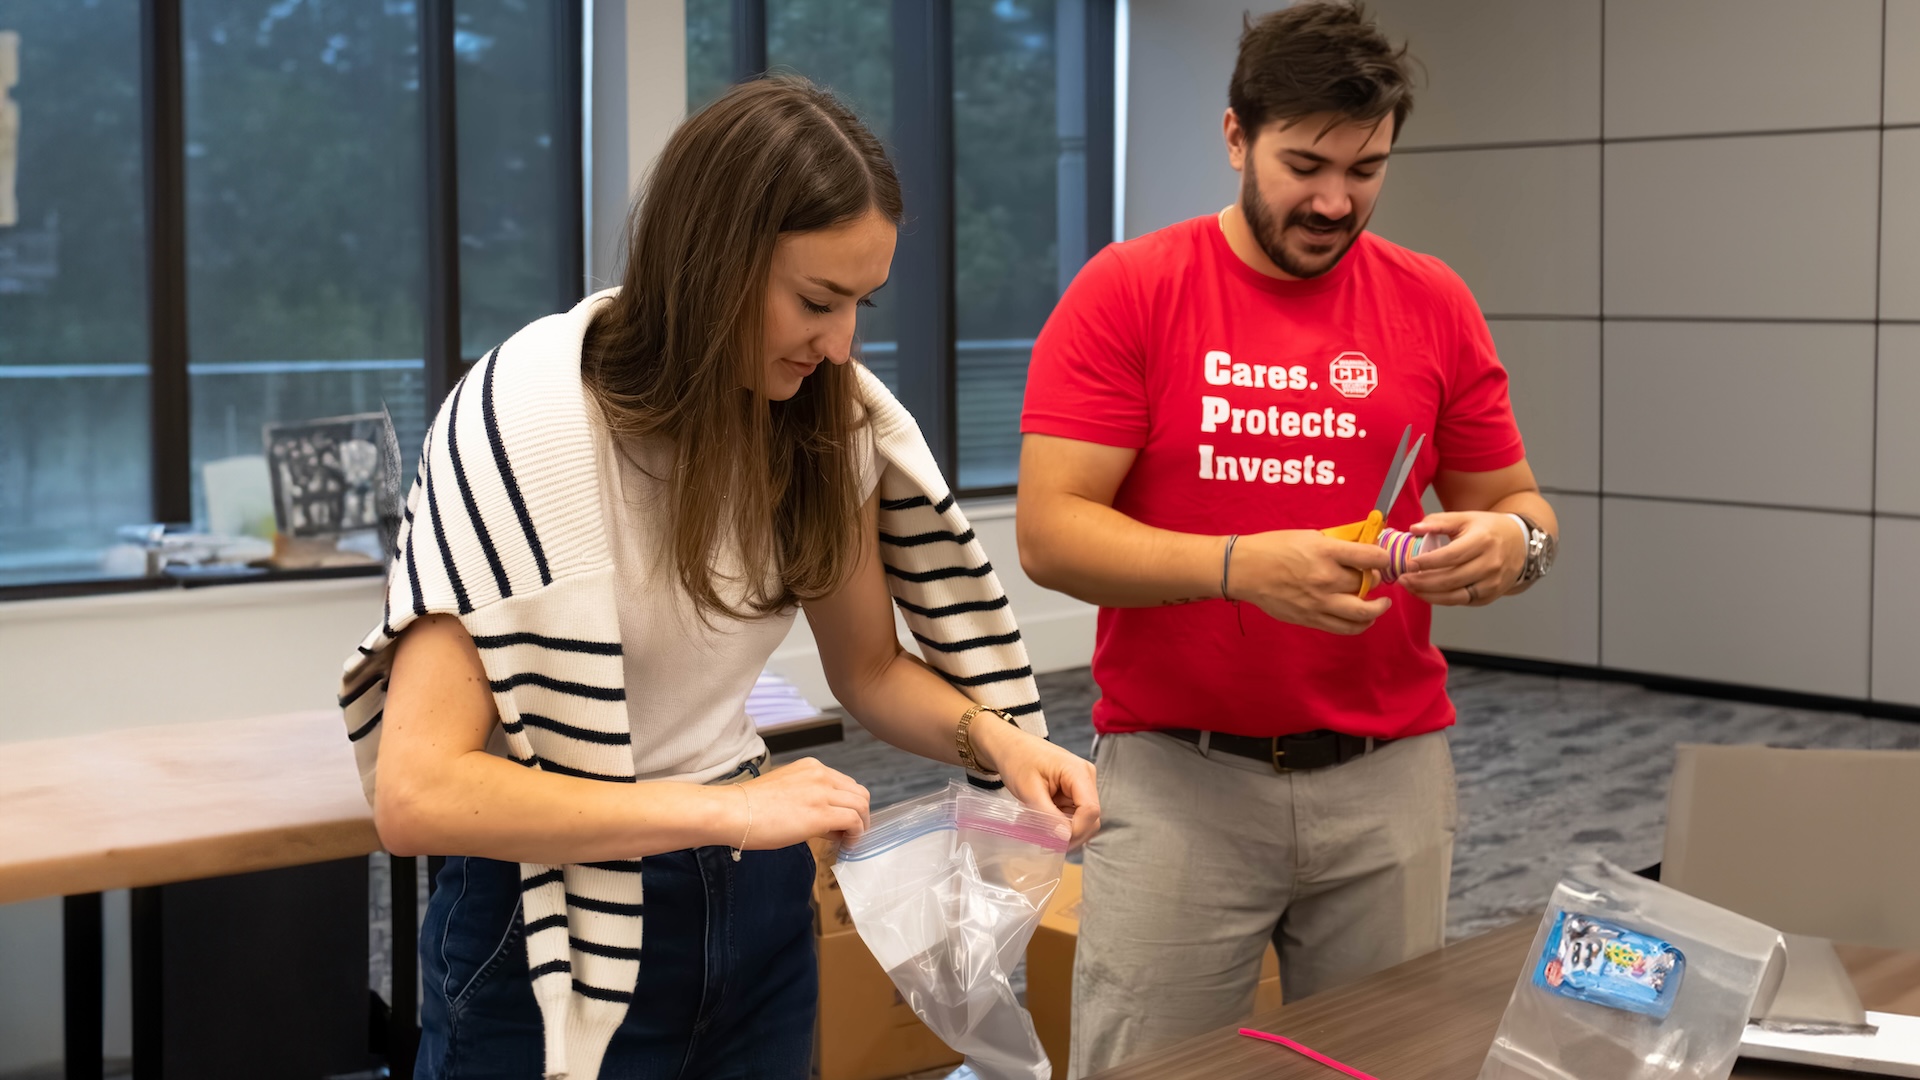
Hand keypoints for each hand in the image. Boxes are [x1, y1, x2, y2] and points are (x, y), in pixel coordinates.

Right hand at [734, 757, 871, 846]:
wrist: (732, 811)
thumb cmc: (749, 807)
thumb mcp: (785, 793)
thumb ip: (808, 800)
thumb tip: (826, 823)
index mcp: (811, 768)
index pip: (846, 784)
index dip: (849, 805)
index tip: (842, 823)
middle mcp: (821, 775)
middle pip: (859, 793)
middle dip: (860, 815)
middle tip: (850, 834)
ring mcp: (822, 792)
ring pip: (861, 806)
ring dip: (860, 827)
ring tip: (848, 842)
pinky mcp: (821, 813)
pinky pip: (854, 822)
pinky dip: (855, 835)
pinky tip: (845, 846)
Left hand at [971, 720, 1100, 847]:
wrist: (1010, 746)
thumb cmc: (1018, 760)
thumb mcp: (1029, 790)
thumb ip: (1048, 815)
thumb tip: (1064, 838)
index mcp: (1078, 772)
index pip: (1091, 810)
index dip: (1076, 830)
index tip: (1054, 841)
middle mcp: (1087, 778)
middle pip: (1092, 818)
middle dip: (1071, 835)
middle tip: (1046, 844)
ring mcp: (1083, 786)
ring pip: (1084, 820)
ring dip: (1065, 832)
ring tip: (1041, 834)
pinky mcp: (1075, 792)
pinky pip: (1074, 816)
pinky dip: (1061, 825)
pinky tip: (1044, 825)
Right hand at [1228, 529, 1393, 634]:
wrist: (1245, 570)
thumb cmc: (1274, 548)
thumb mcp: (1308, 536)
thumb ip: (1336, 543)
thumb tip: (1363, 544)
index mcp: (1325, 552)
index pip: (1370, 556)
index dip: (1383, 557)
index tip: (1383, 558)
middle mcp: (1325, 578)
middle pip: (1367, 583)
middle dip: (1375, 580)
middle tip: (1371, 577)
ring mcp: (1318, 602)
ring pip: (1363, 612)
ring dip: (1377, 608)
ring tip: (1381, 604)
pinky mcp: (1311, 618)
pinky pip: (1345, 627)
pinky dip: (1361, 624)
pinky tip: (1365, 618)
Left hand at [1398, 511, 1525, 605]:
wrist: (1520, 544)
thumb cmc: (1489, 530)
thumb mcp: (1466, 518)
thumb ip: (1438, 521)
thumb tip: (1414, 528)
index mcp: (1483, 541)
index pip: (1451, 555)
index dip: (1428, 562)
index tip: (1409, 563)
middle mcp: (1490, 564)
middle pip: (1451, 579)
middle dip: (1422, 581)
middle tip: (1403, 578)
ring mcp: (1492, 583)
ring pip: (1455, 596)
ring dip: (1428, 594)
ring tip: (1410, 587)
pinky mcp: (1490, 596)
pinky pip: (1461, 602)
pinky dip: (1441, 600)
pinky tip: (1426, 593)